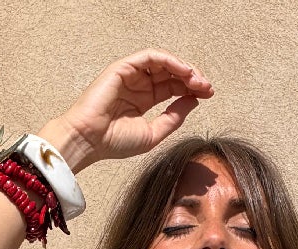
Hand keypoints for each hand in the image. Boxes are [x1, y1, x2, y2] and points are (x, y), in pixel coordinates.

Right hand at [40, 50, 212, 173]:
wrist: (89, 140)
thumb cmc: (113, 142)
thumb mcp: (153, 134)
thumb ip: (173, 118)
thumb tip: (194, 101)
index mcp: (144, 100)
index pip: (173, 87)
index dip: (192, 88)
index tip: (208, 94)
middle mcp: (139, 85)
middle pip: (172, 73)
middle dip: (192, 78)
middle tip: (207, 87)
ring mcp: (131, 75)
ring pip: (164, 62)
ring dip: (184, 68)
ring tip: (198, 80)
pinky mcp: (124, 67)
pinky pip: (151, 57)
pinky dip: (170, 61)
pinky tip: (184, 71)